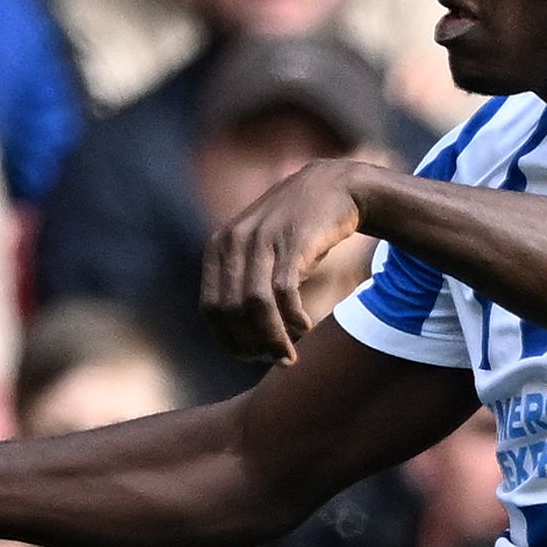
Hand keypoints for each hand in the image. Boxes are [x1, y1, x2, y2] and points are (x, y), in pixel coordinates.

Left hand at [204, 158, 371, 365]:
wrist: (334, 187)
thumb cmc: (295, 229)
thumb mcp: (257, 248)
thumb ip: (240, 279)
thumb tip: (237, 333)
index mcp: (219, 246)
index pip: (211, 307)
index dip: (227, 339)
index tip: (248, 355)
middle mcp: (235, 240)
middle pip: (233, 310)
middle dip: (251, 344)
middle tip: (272, 360)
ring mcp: (263, 239)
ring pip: (256, 305)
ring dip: (273, 338)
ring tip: (288, 356)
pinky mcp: (293, 241)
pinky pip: (285, 292)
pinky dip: (293, 317)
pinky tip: (305, 326)